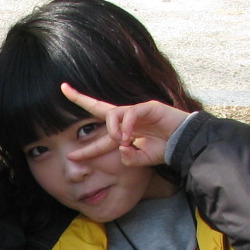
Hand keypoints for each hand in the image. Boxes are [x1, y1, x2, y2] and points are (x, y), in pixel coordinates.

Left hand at [60, 85, 187, 169]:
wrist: (184, 144)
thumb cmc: (165, 150)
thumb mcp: (142, 160)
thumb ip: (128, 158)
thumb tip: (120, 149)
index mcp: (124, 133)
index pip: (100, 138)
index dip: (86, 150)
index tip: (71, 155)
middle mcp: (127, 119)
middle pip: (99, 107)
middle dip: (80, 99)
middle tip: (64, 89)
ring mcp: (137, 111)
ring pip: (113, 113)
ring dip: (112, 130)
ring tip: (122, 141)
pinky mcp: (148, 107)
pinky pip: (130, 113)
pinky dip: (126, 126)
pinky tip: (129, 137)